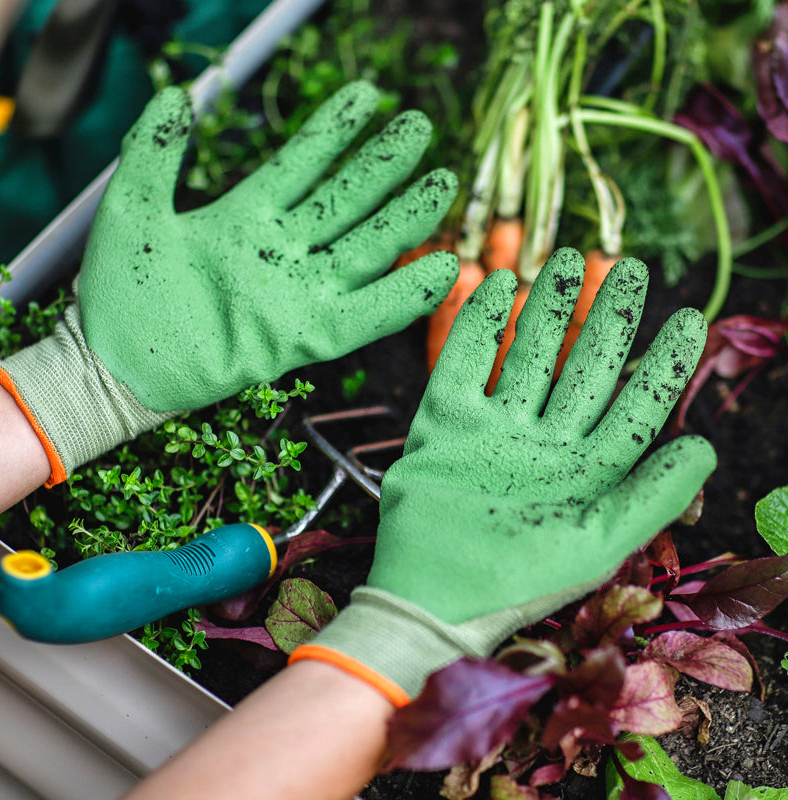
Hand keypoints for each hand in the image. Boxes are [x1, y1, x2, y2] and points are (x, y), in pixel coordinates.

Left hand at [80, 81, 458, 410]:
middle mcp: (279, 252)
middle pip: (344, 201)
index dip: (333, 129)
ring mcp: (295, 294)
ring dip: (404, 218)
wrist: (115, 363)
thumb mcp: (132, 207)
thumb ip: (154, 150)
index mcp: (243, 217)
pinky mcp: (303, 338)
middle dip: (383, 165)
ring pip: (364, 249)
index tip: (367, 93)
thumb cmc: (119, 292)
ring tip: (441, 181)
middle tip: (419, 126)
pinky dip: (404, 296)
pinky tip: (443, 268)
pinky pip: (366, 316)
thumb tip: (175, 93)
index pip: (301, 163)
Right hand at [291, 248, 716, 700]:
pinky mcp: (444, 422)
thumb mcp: (598, 544)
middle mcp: (543, 445)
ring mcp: (493, 430)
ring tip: (570, 260)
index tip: (690, 316)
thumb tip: (707, 445)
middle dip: (609, 319)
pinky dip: (476, 323)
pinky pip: (462, 361)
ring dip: (549, 308)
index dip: (664, 363)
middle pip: (583, 369)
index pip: (634, 407)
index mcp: (585, 473)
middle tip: (633, 267)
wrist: (429, 597)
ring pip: (527, 356)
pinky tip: (497, 285)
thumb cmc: (517, 580)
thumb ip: (654, 496)